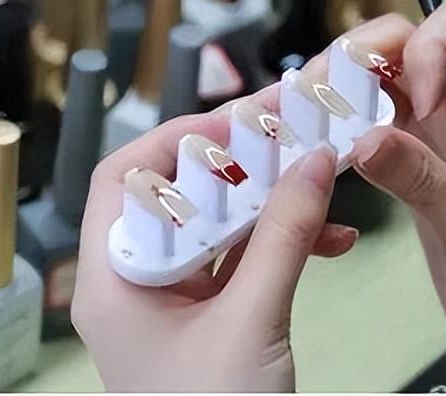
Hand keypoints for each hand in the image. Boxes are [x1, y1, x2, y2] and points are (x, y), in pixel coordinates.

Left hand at [71, 110, 355, 391]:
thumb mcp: (252, 321)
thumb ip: (282, 237)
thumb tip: (316, 158)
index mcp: (113, 279)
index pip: (122, 178)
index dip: (174, 139)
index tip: (237, 122)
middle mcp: (134, 283)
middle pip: (177, 195)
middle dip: (238, 166)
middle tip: (291, 135)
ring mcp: (172, 305)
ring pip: (216, 228)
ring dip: (269, 205)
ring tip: (321, 183)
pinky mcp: (207, 323)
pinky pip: (241, 264)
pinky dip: (281, 246)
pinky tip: (331, 242)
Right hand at [339, 0, 445, 373]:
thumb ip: (422, 180)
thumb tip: (361, 136)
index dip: (430, 45)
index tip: (412, 107)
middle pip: (420, 38)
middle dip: (368, 53)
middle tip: (325, 96)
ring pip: (392, 73)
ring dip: (345, 81)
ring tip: (304, 110)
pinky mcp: (422, 157)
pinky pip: (380, 116)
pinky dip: (345, 117)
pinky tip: (314, 136)